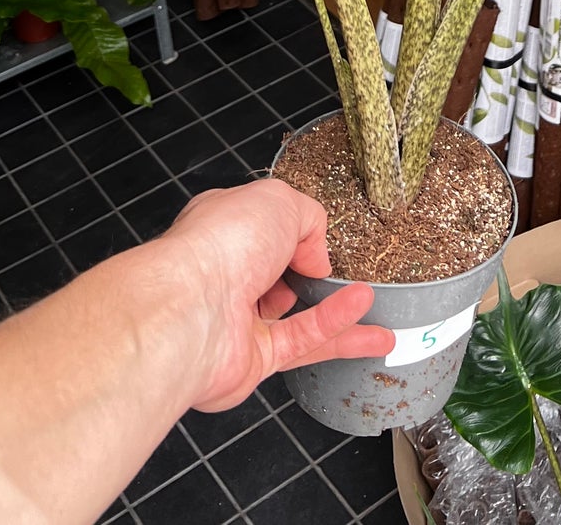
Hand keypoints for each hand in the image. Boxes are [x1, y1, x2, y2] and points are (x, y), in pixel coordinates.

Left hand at [149, 179, 394, 409]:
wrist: (189, 311)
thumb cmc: (221, 245)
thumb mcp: (279, 201)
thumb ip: (309, 219)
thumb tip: (318, 257)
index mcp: (224, 228)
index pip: (264, 225)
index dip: (294, 229)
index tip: (319, 235)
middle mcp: (228, 273)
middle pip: (277, 273)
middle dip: (307, 272)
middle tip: (337, 270)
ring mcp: (238, 318)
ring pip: (298, 314)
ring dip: (337, 307)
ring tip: (372, 297)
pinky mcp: (252, 359)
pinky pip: (304, 344)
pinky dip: (338, 333)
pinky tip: (372, 329)